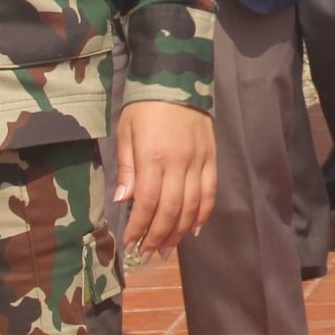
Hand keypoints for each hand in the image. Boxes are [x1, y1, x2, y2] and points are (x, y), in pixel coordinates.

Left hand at [114, 100, 215, 262]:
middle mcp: (179, 163)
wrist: (177, 80)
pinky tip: (193, 230)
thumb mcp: (125, 133)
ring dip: (179, 231)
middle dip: (158, 236)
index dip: (139, 227)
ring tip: (167, 248)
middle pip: (171, 210)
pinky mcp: (212, 158)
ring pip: (192, 206)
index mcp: (153, 157)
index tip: (130, 243)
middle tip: (148, 253)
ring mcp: (198, 161)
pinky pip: (210, 192)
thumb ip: (127, 168)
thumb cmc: (144, 108)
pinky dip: (203, 214)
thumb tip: (123, 201)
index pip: (147, 202)